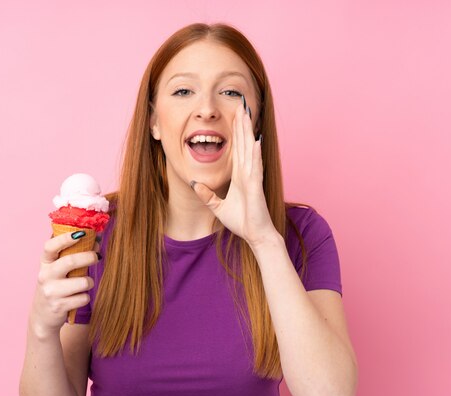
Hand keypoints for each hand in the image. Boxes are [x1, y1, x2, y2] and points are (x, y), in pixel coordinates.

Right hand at [29, 232, 99, 338]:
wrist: (43, 316)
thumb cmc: (56, 286)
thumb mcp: (57, 270)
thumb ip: (73, 255)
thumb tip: (96, 241)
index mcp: (45, 263)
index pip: (50, 246)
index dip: (65, 238)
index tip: (80, 233)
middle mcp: (45, 276)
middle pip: (70, 261)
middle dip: (88, 257)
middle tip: (97, 256)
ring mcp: (51, 292)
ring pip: (82, 282)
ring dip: (89, 282)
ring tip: (86, 284)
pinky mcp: (59, 306)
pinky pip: (83, 298)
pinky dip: (85, 297)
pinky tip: (78, 298)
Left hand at [191, 101, 276, 247]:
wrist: (255, 235)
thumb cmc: (242, 221)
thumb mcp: (217, 207)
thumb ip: (207, 195)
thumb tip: (194, 184)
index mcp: (240, 175)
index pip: (237, 148)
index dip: (235, 131)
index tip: (234, 114)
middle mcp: (247, 172)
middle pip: (244, 143)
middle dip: (242, 123)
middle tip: (241, 104)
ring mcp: (252, 177)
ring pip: (250, 149)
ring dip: (248, 131)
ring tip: (247, 113)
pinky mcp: (256, 186)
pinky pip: (255, 166)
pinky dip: (255, 153)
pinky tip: (255, 139)